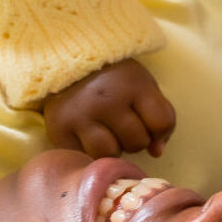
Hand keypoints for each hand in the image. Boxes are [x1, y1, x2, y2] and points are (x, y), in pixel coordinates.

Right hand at [39, 58, 176, 159]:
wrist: (65, 63)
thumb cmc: (112, 79)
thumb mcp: (142, 86)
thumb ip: (159, 117)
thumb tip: (156, 152)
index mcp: (132, 83)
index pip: (162, 122)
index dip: (158, 129)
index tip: (146, 121)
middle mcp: (105, 99)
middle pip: (137, 142)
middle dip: (133, 138)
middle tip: (119, 123)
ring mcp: (79, 115)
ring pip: (110, 154)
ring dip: (112, 149)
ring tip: (104, 131)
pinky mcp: (59, 129)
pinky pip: (85, 158)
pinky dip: (89, 153)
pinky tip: (86, 137)